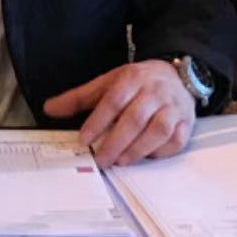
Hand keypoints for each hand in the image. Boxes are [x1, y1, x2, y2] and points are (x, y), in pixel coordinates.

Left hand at [43, 60, 192, 167]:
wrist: (176, 75)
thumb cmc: (137, 82)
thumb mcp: (108, 82)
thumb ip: (80, 98)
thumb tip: (50, 108)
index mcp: (132, 78)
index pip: (113, 101)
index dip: (97, 121)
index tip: (83, 139)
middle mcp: (154, 91)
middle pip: (135, 118)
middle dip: (116, 142)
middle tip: (101, 159)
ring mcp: (172, 107)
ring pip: (158, 130)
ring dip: (139, 149)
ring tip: (121, 162)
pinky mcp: (186, 122)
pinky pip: (176, 140)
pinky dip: (162, 152)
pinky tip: (147, 157)